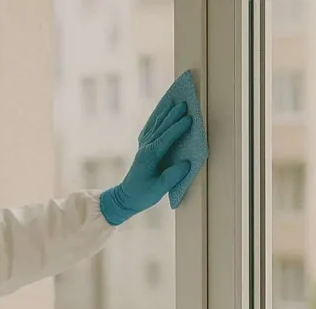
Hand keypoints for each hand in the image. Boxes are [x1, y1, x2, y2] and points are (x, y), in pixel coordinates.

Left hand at [99, 99, 192, 225]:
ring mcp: (143, 148)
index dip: (178, 128)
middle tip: (184, 104)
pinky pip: (151, 130)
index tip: (190, 119)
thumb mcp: (158, 189)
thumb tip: (186, 163)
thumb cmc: (142, 195)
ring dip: (165, 114)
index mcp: (150, 157)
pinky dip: (157, 120)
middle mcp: (146, 149)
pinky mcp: (144, 150)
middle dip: (173, 115)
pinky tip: (160, 114)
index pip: (166, 138)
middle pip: (161, 128)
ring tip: (174, 102)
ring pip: (156, 126)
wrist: (125, 198)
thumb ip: (171, 177)